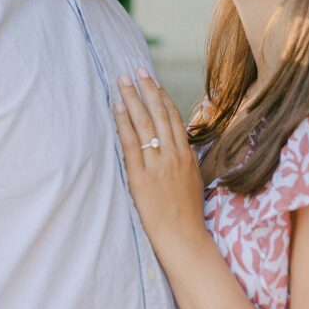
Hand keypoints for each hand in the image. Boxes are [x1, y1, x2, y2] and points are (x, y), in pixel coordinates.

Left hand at [113, 69, 207, 262]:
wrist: (184, 238)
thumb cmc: (187, 215)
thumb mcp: (192, 181)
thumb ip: (183, 161)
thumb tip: (175, 146)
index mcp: (187, 156)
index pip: (174, 118)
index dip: (162, 97)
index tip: (153, 81)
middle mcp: (174, 155)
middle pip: (159, 114)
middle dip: (147, 89)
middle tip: (136, 70)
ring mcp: (158, 165)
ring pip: (145, 123)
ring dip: (132, 99)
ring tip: (122, 81)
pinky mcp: (142, 177)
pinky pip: (131, 144)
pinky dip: (123, 123)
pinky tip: (116, 108)